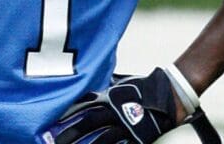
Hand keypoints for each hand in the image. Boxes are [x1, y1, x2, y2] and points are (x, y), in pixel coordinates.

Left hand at [39, 68, 177, 143]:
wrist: (171, 93)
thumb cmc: (144, 87)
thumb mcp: (120, 84)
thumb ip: (104, 88)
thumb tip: (89, 87)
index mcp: (109, 97)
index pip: (83, 104)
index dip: (68, 112)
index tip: (52, 120)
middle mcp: (115, 110)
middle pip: (89, 123)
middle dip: (71, 133)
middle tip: (55, 142)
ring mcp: (127, 125)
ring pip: (102, 138)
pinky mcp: (139, 137)